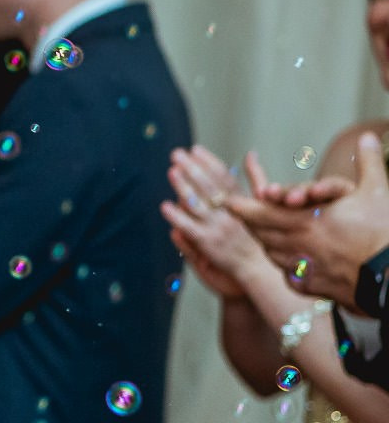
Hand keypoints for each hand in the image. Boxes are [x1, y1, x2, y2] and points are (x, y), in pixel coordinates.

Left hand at [160, 147, 262, 297]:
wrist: (257, 273)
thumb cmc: (254, 241)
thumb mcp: (258, 210)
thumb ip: (249, 185)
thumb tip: (249, 156)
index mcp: (244, 204)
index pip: (225, 177)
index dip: (210, 162)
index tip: (196, 149)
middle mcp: (232, 214)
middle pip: (210, 186)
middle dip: (193, 168)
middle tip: (177, 153)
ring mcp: (220, 228)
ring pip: (199, 203)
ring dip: (183, 186)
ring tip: (171, 171)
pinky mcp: (209, 244)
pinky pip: (190, 227)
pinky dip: (177, 216)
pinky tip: (165, 205)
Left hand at [230, 132, 388, 308]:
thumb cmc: (385, 235)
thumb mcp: (377, 193)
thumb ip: (368, 162)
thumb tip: (367, 137)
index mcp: (305, 222)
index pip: (261, 213)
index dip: (242, 207)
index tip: (228, 201)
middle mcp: (297, 246)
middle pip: (261, 233)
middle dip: (251, 221)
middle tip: (242, 214)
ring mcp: (301, 268)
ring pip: (271, 253)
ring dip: (267, 241)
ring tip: (265, 233)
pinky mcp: (309, 287)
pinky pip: (287, 274)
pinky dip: (285, 263)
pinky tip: (289, 258)